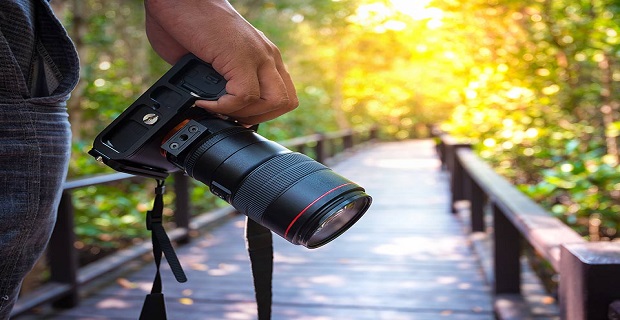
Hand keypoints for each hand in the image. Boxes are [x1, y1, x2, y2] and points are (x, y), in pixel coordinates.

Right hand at [144, 0, 297, 124]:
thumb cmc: (187, 22)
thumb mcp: (212, 59)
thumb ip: (220, 82)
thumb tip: (213, 107)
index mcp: (264, 56)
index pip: (282, 95)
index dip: (262, 113)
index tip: (237, 117)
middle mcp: (266, 55)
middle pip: (286, 102)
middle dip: (258, 118)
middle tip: (230, 117)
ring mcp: (257, 55)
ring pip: (274, 102)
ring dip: (244, 115)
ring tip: (218, 110)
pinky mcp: (241, 56)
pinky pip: (245, 97)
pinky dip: (223, 107)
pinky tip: (204, 102)